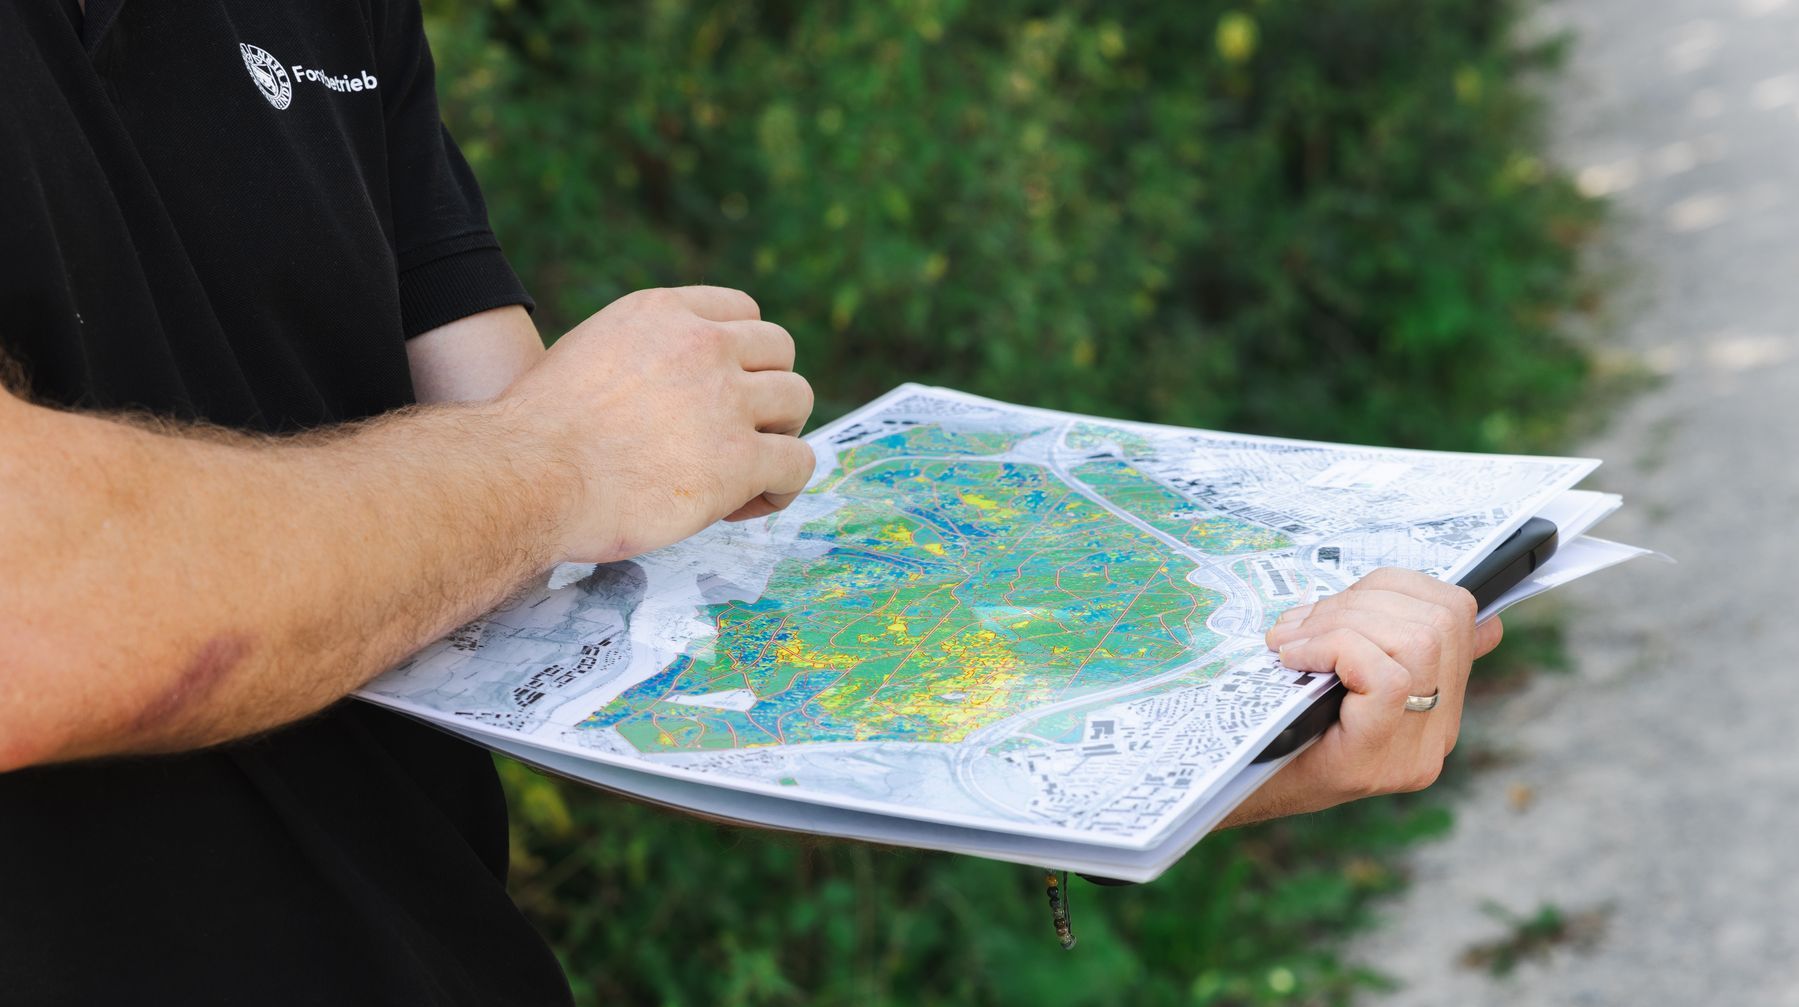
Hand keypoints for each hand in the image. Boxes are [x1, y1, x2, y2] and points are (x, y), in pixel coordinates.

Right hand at [501, 286, 815, 563]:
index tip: (722, 390)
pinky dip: (783, 486)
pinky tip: (748, 504)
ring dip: (779, 436)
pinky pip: (798, 463)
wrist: (526, 476)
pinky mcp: (740, 459)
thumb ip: (640, 357)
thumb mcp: (588, 354)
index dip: (742, 355)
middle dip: (766, 391)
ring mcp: (726, 400)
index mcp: (662, 313)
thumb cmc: (538, 433)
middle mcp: (702, 344)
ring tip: (745, 473)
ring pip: (797, 401)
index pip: (741, 311)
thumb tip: (666, 394)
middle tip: (737, 433)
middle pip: (780, 351)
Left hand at [1221, 568, 1502, 826]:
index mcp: (1435, 701)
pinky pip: (1386, 676)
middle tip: (1299, 624)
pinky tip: (1293, 659)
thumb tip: (1427, 600)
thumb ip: (1375, 634)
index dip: (1397, 586)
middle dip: (1360, 600)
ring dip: (1339, 622)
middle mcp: (1438, 731)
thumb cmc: (1278, 721)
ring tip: (1289, 640)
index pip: (1454, 613)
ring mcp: (1414, 751)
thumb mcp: (1333, 666)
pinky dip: (1334, 647)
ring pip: (1417, 641)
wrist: (1236, 789)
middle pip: (1439, 620)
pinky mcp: (1377, 760)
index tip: (1341, 601)